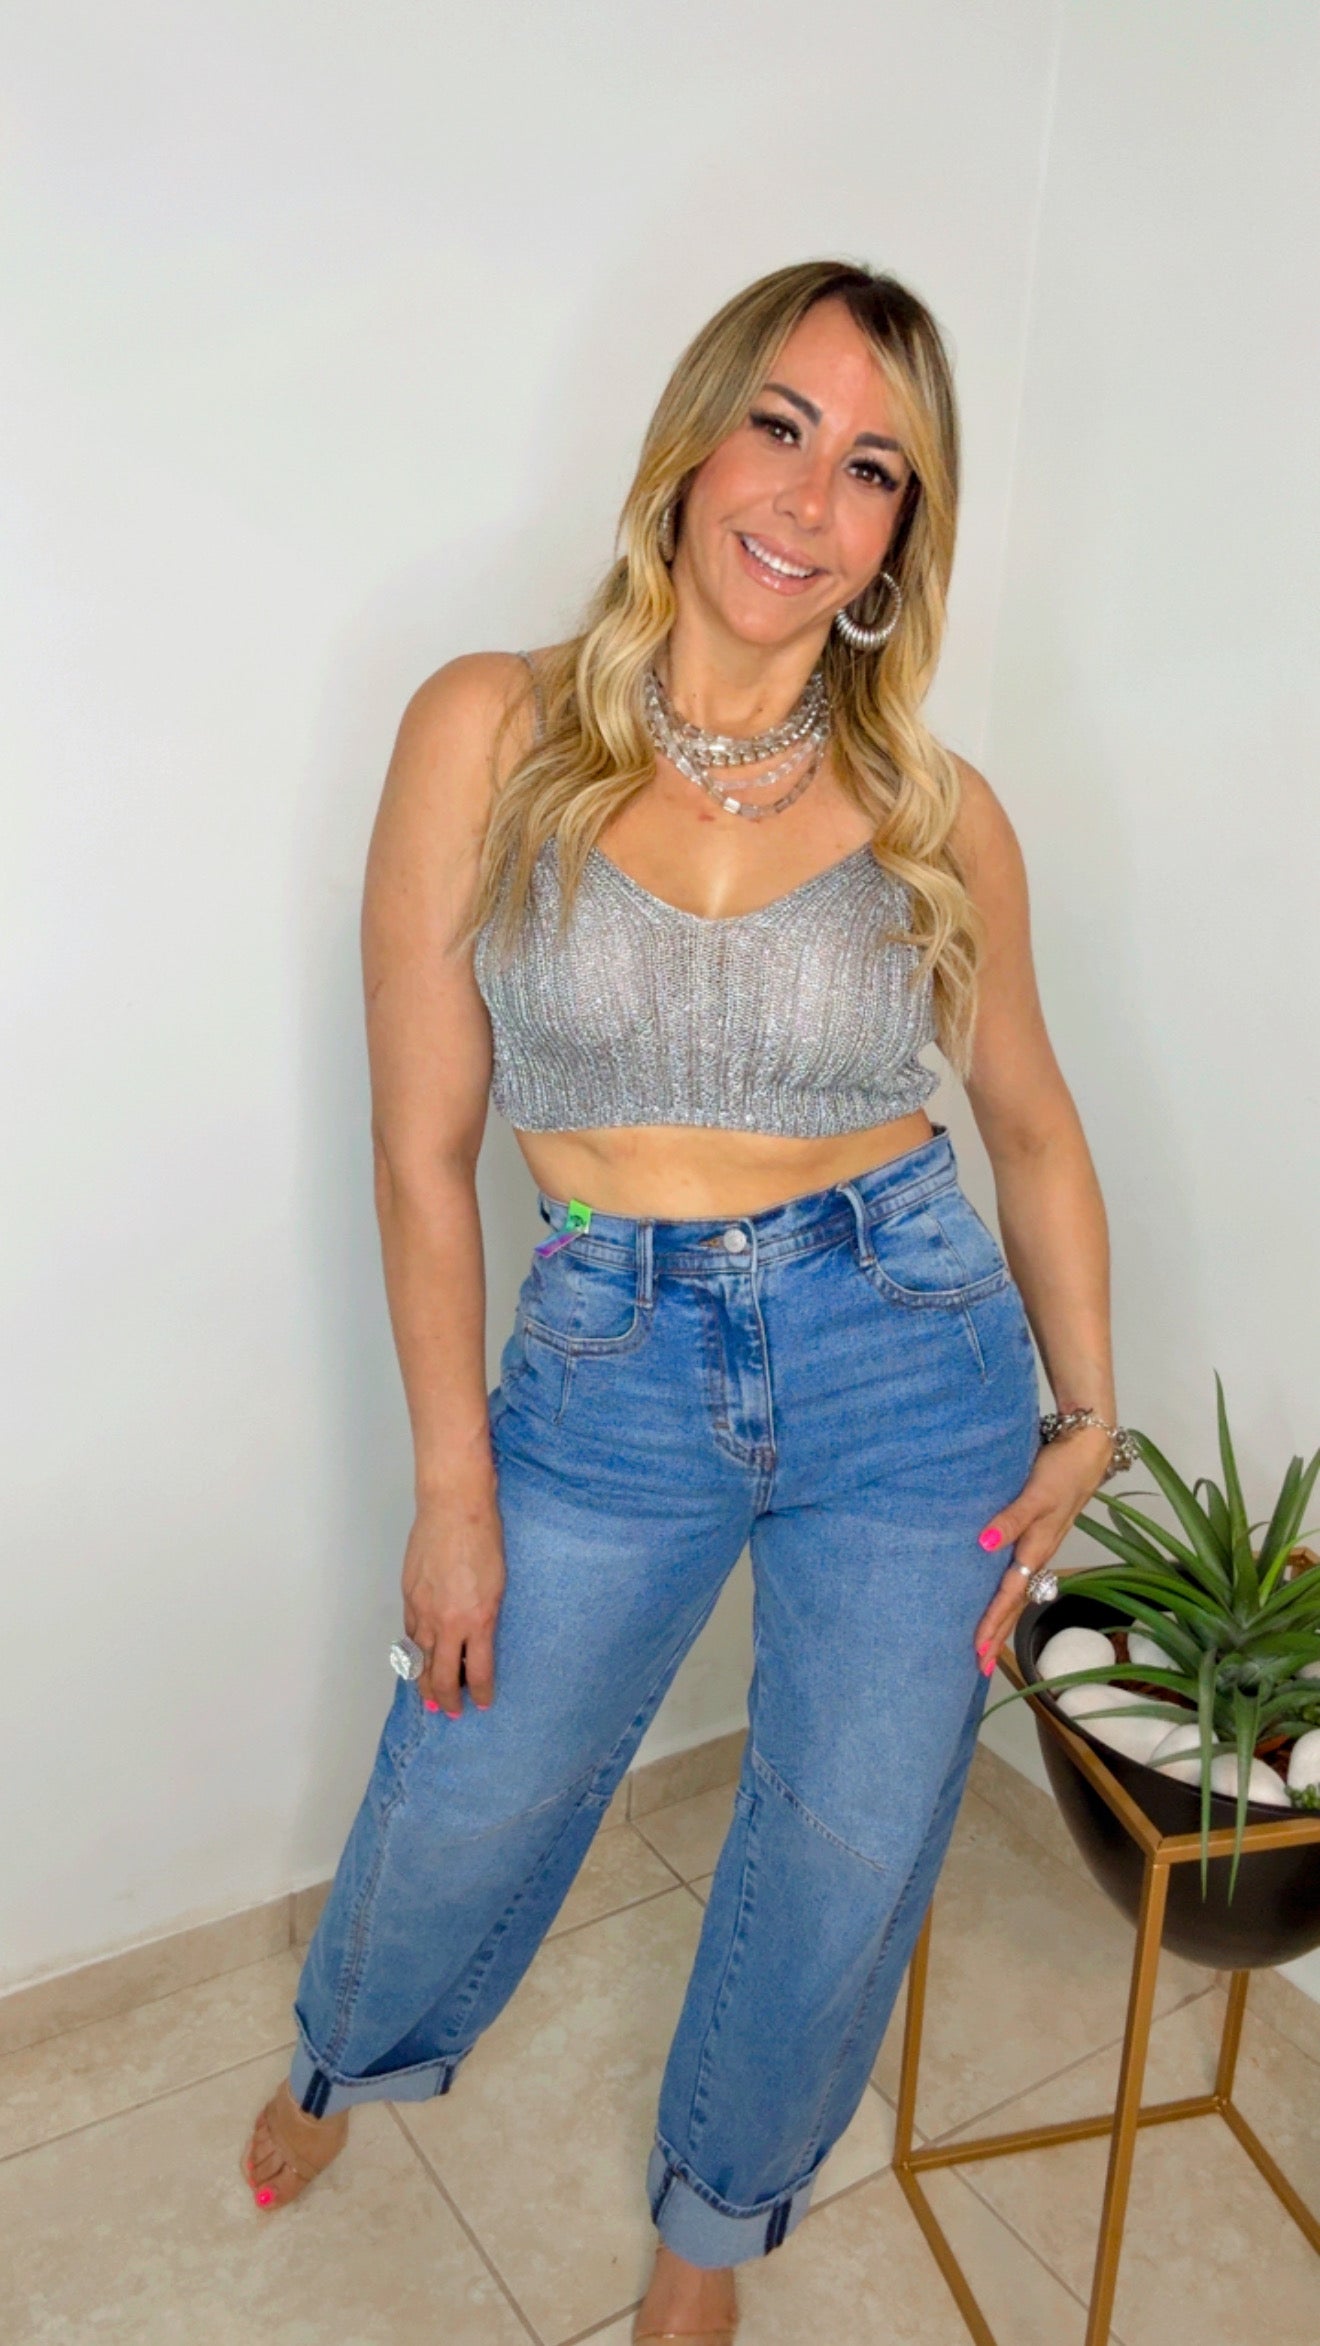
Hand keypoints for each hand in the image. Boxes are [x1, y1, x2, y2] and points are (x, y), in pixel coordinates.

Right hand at [401, 1484, 505, 1716]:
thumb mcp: (499, 1585)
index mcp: (478, 1620)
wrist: (454, 1508)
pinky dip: (413, 1651)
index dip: (480, 1693)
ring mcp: (423, 1609)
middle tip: (452, 1712)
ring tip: (429, 1696)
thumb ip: (486, 1618)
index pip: (478, 1672)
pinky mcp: (409, 1596)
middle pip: (442, 1675)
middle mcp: (447, 1621)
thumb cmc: (484, 1539)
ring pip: (419, 1658)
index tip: (482, 1704)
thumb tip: (478, 1642)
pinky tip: (417, 1658)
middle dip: (448, 1698)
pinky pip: (409, 1634)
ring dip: (424, 1681)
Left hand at [972, 1426, 1112, 1676]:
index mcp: (1037, 1548)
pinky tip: (998, 1595)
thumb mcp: (1037, 1493)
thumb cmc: (1062, 1470)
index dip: (993, 1623)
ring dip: (1003, 1617)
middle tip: (978, 1665)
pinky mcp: (1038, 1533)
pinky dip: (1009, 1593)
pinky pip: (1020, 1573)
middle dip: (998, 1634)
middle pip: (1015, 1603)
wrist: (1087, 1448)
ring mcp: (1040, 1545)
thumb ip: (1012, 1518)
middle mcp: (1038, 1553)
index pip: (1010, 1595)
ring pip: (1019, 1591)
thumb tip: (985, 1544)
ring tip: (987, 1642)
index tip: (977, 1651)